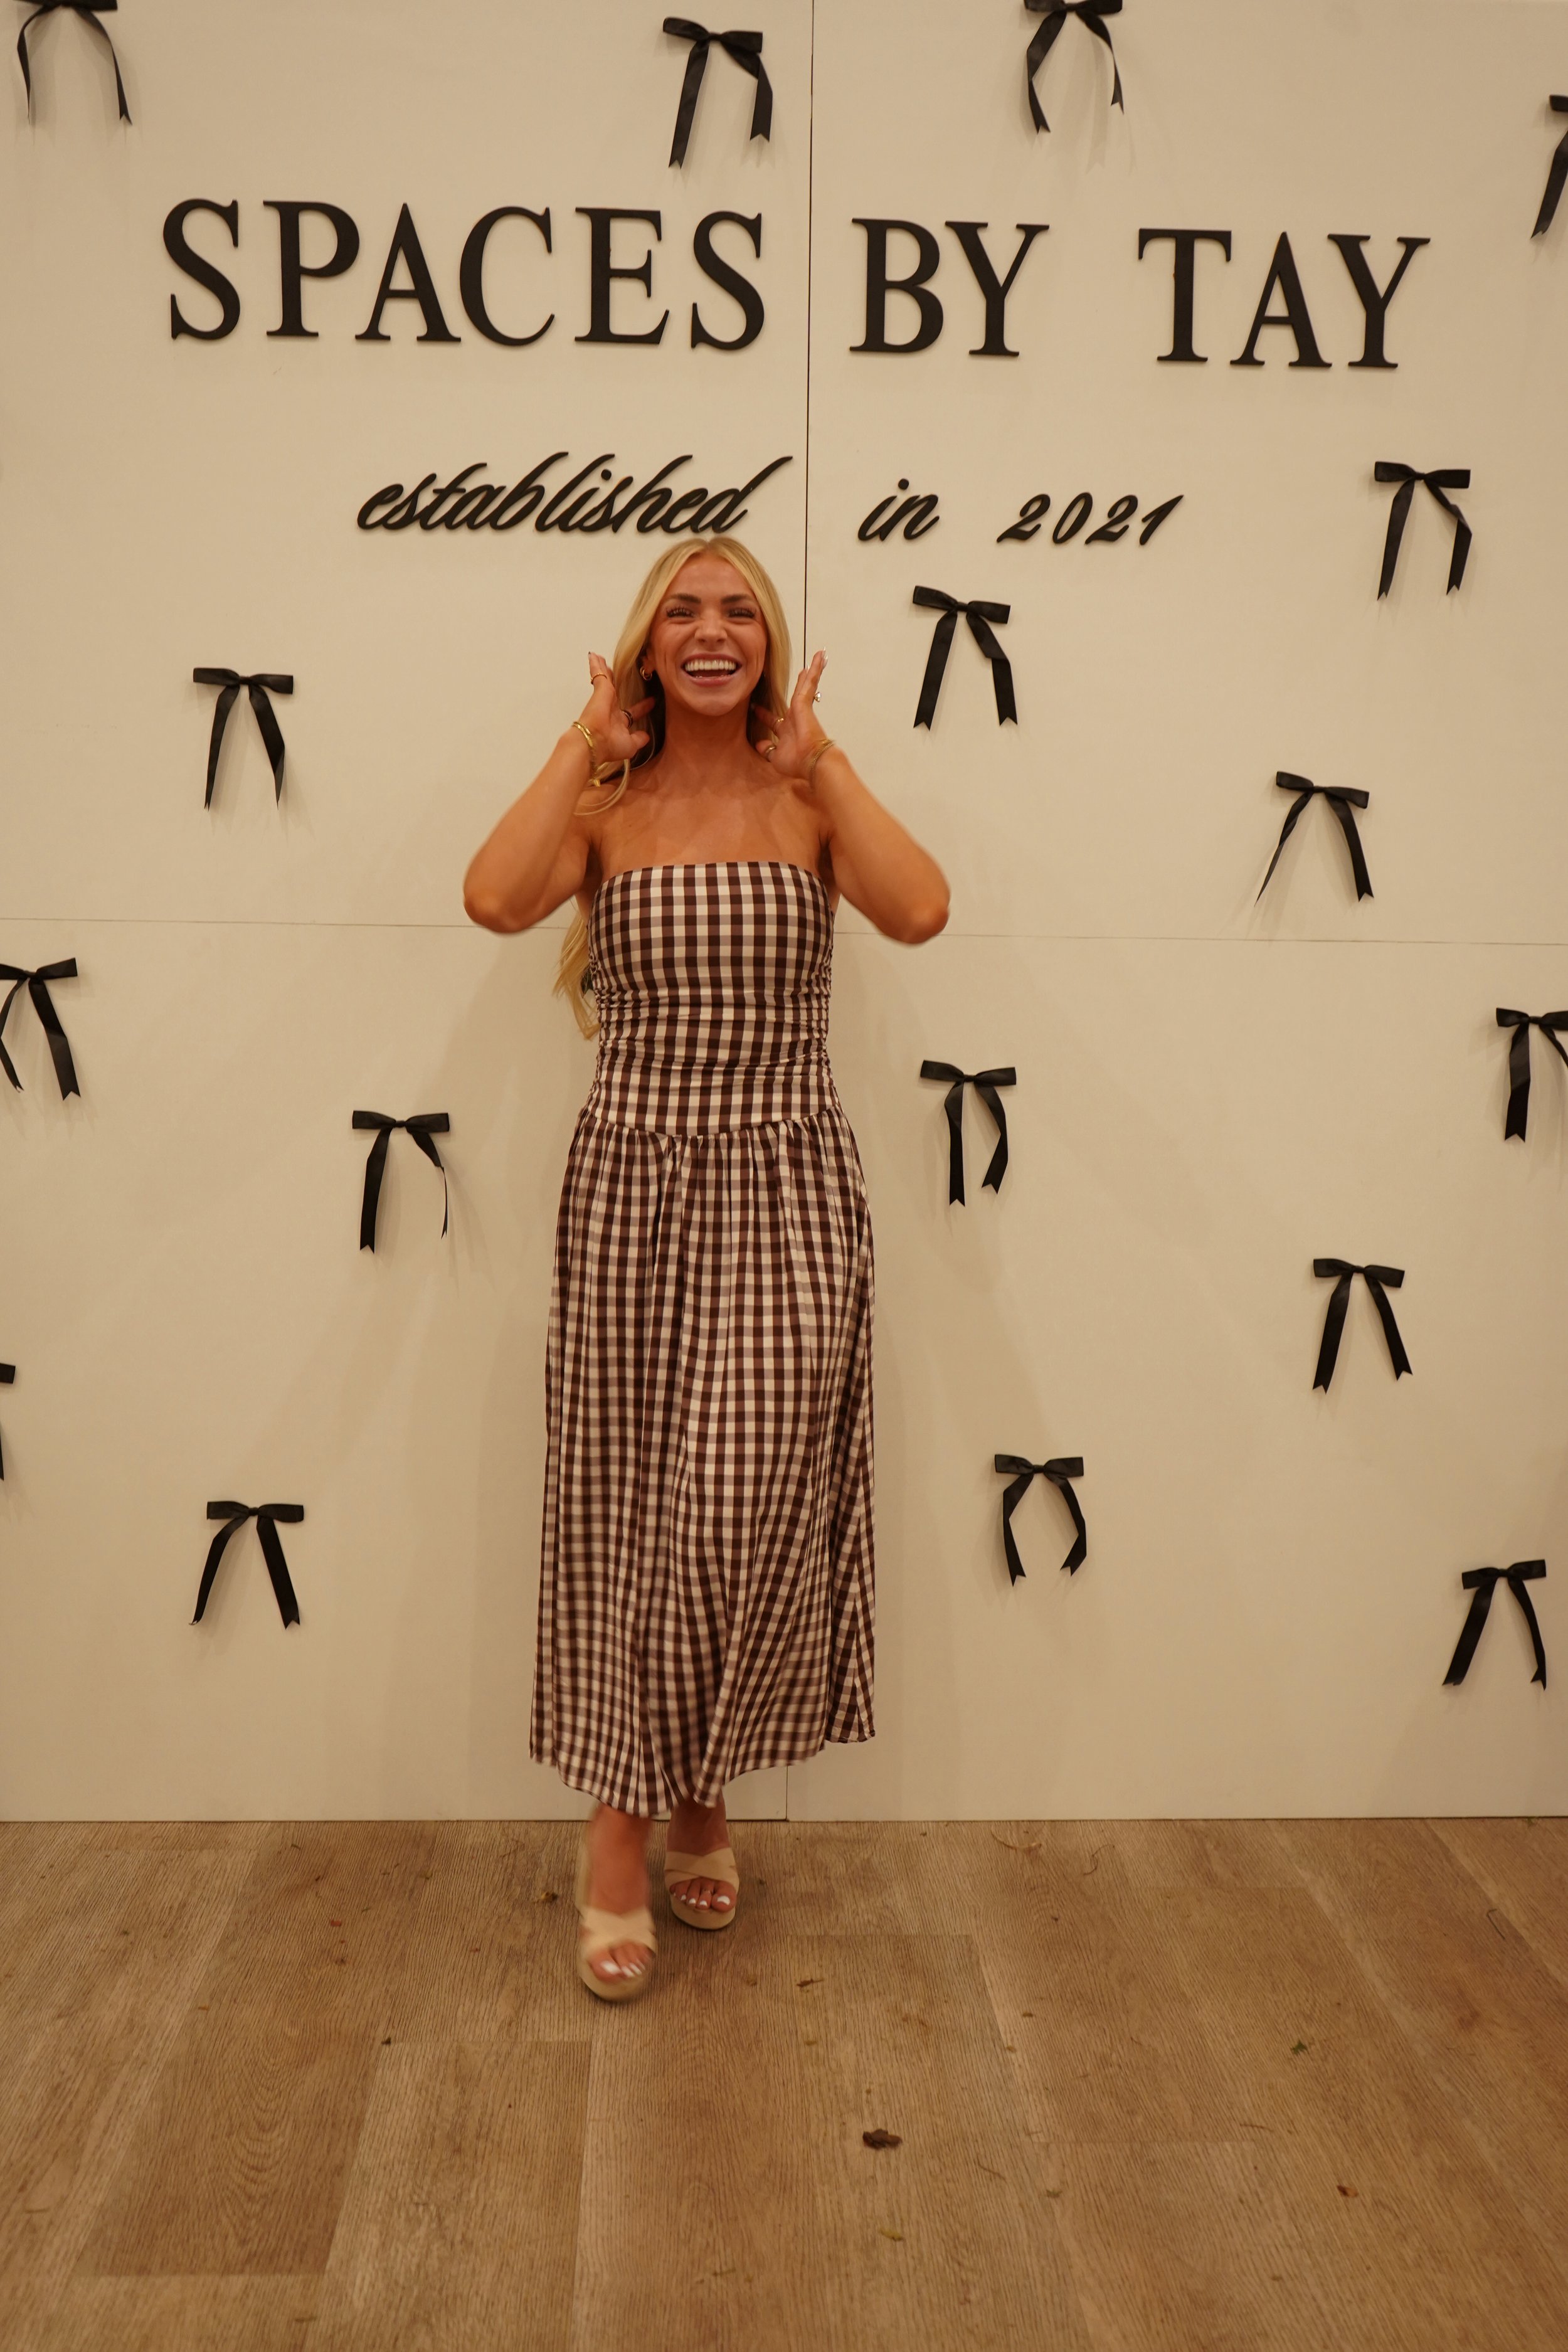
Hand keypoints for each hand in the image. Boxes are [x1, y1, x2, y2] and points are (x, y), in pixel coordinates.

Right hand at [576, 653, 651, 767]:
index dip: (642, 707)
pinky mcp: (601, 689)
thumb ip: (640, 739)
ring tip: (601, 659)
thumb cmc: (608, 746)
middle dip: (617, 683)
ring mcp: (604, 698)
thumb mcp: (631, 746)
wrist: (593, 742)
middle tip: (622, 671)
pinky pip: (598, 673)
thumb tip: (647, 736)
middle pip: (615, 691)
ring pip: (606, 679)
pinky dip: (596, 665)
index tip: (651, 701)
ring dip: (604, 670)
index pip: (632, 712)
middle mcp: (611, 709)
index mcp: (618, 722)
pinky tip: (594, 656)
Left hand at [763, 651, 829, 781]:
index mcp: (786, 731)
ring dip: (810, 673)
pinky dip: (814, 670)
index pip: (774, 720)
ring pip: (804, 686)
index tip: (756, 708)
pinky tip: (818, 657)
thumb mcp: (775, 757)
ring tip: (816, 658)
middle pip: (795, 696)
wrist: (812, 761)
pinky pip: (809, 682)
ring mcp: (800, 709)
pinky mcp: (804, 702)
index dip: (765, 714)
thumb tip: (760, 745)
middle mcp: (794, 718)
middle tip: (800, 672)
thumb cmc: (798, 762)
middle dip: (798, 685)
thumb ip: (767, 750)